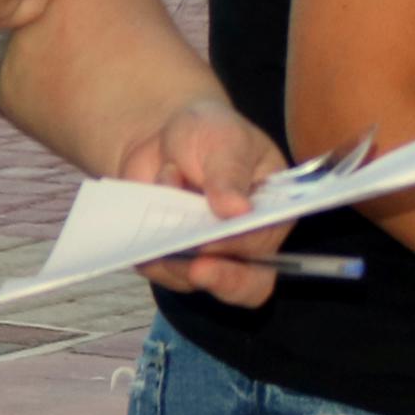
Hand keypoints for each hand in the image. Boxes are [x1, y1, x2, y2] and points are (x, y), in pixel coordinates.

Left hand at [113, 93, 290, 309]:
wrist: (162, 138)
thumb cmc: (207, 132)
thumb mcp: (223, 139)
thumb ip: (229, 174)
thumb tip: (238, 210)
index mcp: (272, 208)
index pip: (267, 237)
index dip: (245, 245)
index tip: (215, 241)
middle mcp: (248, 239)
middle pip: (250, 282)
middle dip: (224, 279)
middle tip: (197, 270)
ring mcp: (212, 254)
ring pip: (201, 281)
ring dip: (177, 262)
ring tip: (156, 235)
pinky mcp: (179, 260)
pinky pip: (167, 276)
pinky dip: (153, 262)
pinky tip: (142, 245)